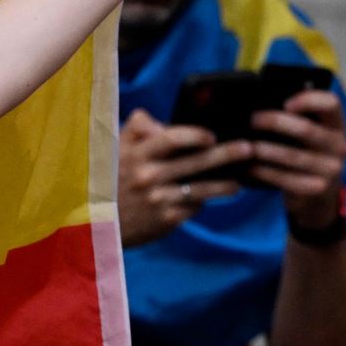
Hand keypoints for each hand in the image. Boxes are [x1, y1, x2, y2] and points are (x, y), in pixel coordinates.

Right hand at [118, 109, 249, 245]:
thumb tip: (161, 122)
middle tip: (249, 149)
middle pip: (195, 162)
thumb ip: (136, 129)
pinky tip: (208, 199)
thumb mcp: (114, 149)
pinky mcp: (165, 220)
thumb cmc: (110, 179)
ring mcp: (157, 199)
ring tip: (237, 181)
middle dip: (226, 154)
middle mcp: (146, 176)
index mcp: (134, 154)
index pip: (170, 138)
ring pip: (202, 189)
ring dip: (225, 184)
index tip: (211, 135)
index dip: (195, 135)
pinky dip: (201, 202)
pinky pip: (193, 208)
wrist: (96, 222)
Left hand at [250, 89, 345, 229]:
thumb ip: (293, 120)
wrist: (316, 196)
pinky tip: (247, 167)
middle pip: (306, 129)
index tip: (284, 102)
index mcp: (335, 125)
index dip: (308, 99)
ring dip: (263, 149)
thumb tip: (256, 105)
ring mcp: (330, 168)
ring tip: (243, 145)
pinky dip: (262, 171)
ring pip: (291, 155)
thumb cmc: (303, 155)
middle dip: (274, 122)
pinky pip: (284, 178)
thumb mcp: (307, 136)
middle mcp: (338, 145)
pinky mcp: (316, 187)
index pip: (330, 103)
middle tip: (252, 120)